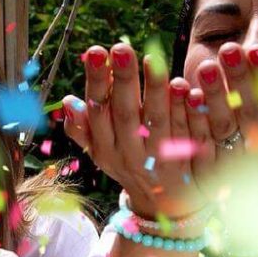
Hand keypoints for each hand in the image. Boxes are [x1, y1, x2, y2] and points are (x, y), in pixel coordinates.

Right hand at [62, 43, 208, 219]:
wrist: (165, 208)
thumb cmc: (130, 166)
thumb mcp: (101, 152)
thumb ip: (83, 129)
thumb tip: (68, 101)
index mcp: (106, 148)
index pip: (98, 112)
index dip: (96, 83)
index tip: (96, 51)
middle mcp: (130, 155)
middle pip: (125, 115)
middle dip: (122, 80)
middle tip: (121, 47)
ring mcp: (160, 160)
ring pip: (157, 123)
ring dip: (154, 91)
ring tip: (153, 59)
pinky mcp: (189, 163)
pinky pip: (188, 135)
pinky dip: (187, 111)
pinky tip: (187, 87)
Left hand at [187, 42, 257, 256]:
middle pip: (248, 114)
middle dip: (238, 82)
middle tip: (228, 48)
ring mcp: (237, 168)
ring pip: (222, 129)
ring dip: (212, 97)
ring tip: (201, 65)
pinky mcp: (212, 177)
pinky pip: (199, 147)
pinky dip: (190, 122)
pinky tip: (181, 94)